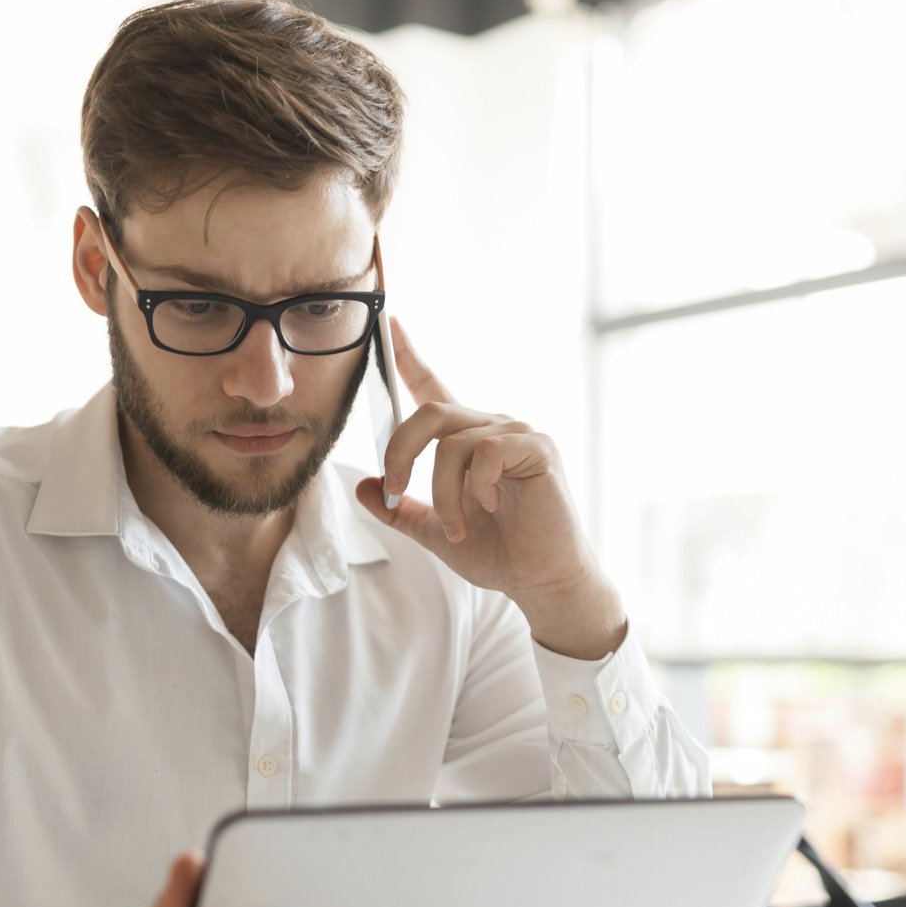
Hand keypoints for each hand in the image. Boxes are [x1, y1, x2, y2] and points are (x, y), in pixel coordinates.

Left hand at [354, 319, 628, 660]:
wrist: (542, 580)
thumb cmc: (499, 553)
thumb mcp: (435, 531)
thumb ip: (400, 510)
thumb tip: (363, 487)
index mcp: (467, 442)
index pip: (433, 389)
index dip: (409, 358)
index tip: (390, 326)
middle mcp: (491, 428)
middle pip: (429, 413)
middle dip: (401, 452)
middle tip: (396, 492)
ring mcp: (516, 434)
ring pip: (453, 441)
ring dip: (443, 493)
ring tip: (457, 526)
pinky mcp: (537, 448)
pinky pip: (486, 452)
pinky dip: (476, 488)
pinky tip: (493, 508)